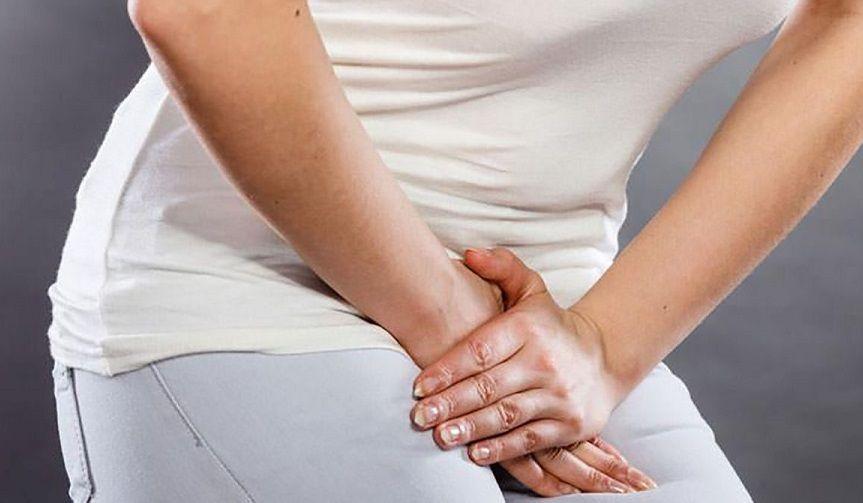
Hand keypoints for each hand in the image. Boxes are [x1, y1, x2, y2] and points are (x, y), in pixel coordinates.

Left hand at [410, 248, 653, 492]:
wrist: (606, 357)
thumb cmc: (552, 325)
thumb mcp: (532, 289)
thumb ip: (501, 267)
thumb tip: (467, 255)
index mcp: (528, 328)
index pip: (480, 350)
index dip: (447, 370)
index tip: (419, 386)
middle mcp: (544, 361)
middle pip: (488, 386)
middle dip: (450, 404)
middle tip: (420, 417)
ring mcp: (558, 395)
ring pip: (506, 415)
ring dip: (470, 428)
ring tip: (441, 436)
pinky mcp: (569, 423)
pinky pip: (530, 439)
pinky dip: (502, 448)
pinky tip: (475, 453)